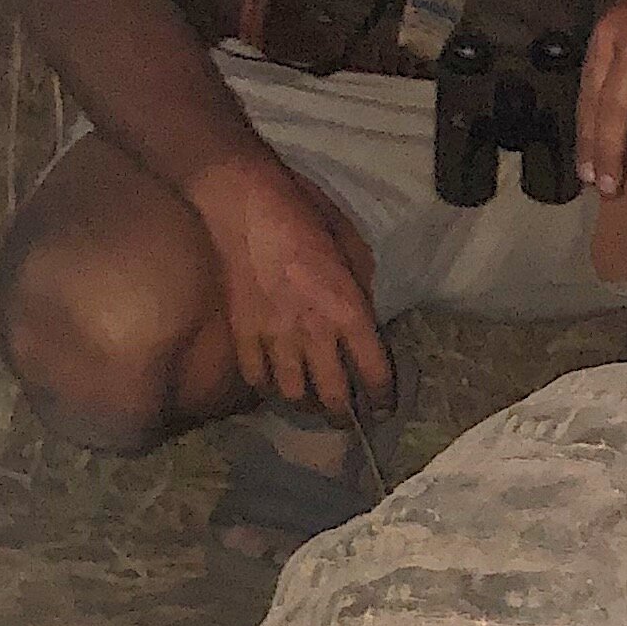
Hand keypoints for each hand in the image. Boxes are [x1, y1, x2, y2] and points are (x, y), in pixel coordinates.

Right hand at [181, 139, 389, 421]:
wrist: (245, 205)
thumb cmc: (304, 216)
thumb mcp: (350, 247)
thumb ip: (359, 289)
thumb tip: (364, 314)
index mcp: (347, 310)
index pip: (373, 371)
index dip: (382, 397)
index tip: (384, 407)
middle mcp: (313, 332)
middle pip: (334, 396)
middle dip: (345, 416)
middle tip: (348, 420)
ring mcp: (274, 337)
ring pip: (293, 396)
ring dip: (306, 407)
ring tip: (311, 406)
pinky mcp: (242, 333)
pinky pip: (256, 379)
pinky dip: (267, 389)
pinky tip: (274, 386)